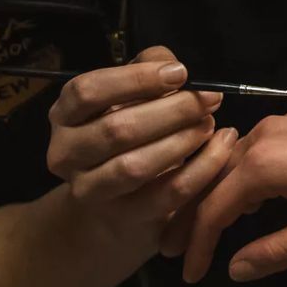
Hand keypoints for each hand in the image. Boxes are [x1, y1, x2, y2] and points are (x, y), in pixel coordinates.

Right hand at [45, 45, 236, 240]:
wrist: (114, 203)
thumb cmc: (128, 131)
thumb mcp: (132, 92)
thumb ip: (150, 68)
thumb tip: (174, 68)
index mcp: (64, 114)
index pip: (87, 91)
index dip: (135, 79)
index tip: (181, 74)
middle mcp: (66, 153)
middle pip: (117, 129)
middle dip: (173, 111)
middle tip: (210, 99)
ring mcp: (90, 191)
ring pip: (136, 166)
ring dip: (183, 141)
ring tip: (211, 124)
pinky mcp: (123, 218)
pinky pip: (167, 194)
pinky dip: (201, 169)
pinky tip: (221, 148)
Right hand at [181, 83, 286, 283]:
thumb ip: (276, 251)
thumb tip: (233, 271)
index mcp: (261, 164)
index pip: (211, 210)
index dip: (196, 245)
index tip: (189, 276)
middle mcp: (259, 138)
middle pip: (209, 182)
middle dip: (190, 219)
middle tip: (174, 253)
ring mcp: (275, 125)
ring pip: (226, 165)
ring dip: (211, 197)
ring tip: (201, 233)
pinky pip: (246, 153)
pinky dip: (234, 180)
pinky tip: (243, 205)